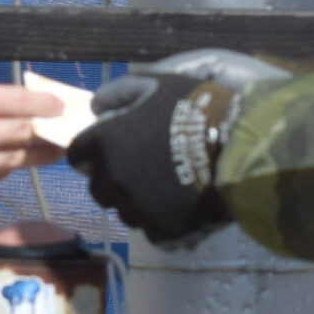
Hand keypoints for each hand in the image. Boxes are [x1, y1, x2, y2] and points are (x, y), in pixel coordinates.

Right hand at [0, 79, 61, 207]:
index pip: (21, 102)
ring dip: (35, 154)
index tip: (61, 106)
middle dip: (48, 132)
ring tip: (50, 151)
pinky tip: (10, 163)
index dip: (47, 104)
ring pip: (15, 159)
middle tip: (64, 131)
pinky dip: (3, 168)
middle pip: (26, 133)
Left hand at [66, 71, 238, 244]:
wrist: (236, 145)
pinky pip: (149, 228)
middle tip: (142, 168)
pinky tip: (179, 201)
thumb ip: (118, 92)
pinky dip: (160, 218)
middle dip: (113, 179)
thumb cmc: (194, 108)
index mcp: (104, 143)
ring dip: (136, 201)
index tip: (114, 149)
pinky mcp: (159, 229)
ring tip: (165, 186)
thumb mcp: (156, 85)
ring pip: (123, 210)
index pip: (77, 156)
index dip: (93, 153)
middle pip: (98, 188)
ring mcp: (135, 208)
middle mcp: (112, 179)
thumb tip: (95, 107)